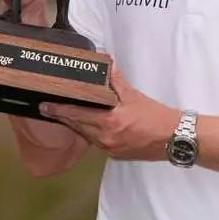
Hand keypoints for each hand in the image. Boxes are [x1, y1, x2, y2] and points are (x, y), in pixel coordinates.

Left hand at [39, 65, 179, 160]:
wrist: (173, 138)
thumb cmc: (156, 116)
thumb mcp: (135, 96)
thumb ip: (118, 81)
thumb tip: (108, 64)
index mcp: (108, 122)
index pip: (76, 115)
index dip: (59, 111)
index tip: (45, 106)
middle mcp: (104, 138)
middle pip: (77, 127)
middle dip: (63, 118)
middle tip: (48, 109)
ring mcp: (109, 149)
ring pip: (85, 136)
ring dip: (76, 126)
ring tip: (65, 116)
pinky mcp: (115, 154)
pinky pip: (96, 142)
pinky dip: (89, 133)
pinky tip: (87, 126)